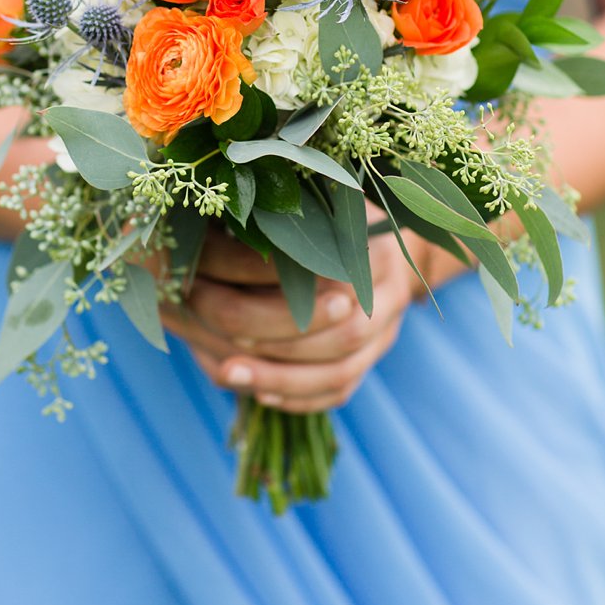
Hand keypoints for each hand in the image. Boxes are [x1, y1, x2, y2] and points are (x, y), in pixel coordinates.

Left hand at [161, 220, 434, 413]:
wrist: (374, 241)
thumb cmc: (322, 214)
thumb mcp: (304, 207)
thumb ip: (271, 225)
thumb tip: (212, 243)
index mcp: (375, 247)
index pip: (335, 282)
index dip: (281, 299)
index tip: (226, 306)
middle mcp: (392, 291)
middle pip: (345, 335)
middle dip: (278, 345)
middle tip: (223, 345)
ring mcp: (388, 330)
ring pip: (342, 373)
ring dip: (281, 380)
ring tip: (230, 375)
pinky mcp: (373, 356)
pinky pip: (339, 390)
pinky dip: (298, 397)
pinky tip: (260, 394)